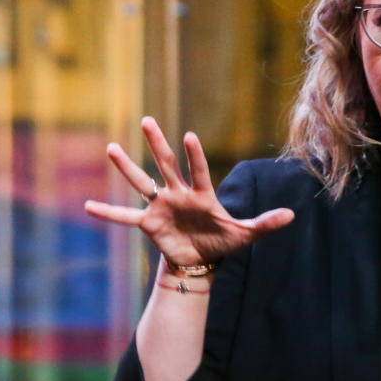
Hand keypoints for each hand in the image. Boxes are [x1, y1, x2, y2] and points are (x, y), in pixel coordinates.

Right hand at [84, 117, 294, 266]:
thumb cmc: (223, 242)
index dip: (194, 155)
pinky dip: (108, 213)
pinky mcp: (149, 224)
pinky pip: (126, 217)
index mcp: (201, 193)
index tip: (189, 136)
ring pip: (142, 182)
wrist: (201, 260)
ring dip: (126, 168)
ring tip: (110, 148)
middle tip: (146, 120)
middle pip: (165, 165)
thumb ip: (265, 223)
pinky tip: (88, 207)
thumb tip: (292, 215)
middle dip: (157, 144)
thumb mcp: (246, 234)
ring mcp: (161, 207)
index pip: (198, 170)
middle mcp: (178, 194)